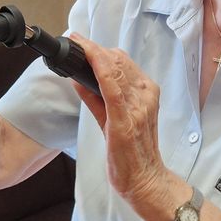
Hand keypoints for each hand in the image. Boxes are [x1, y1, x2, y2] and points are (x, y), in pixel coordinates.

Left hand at [67, 34, 168, 202]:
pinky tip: (88, 59)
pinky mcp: (125, 121)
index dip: (100, 49)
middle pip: (118, 61)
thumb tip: (78, 78)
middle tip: (75, 40)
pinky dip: (100, 70)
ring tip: (76, 45)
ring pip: (115, 69)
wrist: (146, 180)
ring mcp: (137, 107)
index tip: (82, 40)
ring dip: (94, 54)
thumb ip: (96, 98)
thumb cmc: (132, 153)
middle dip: (94, 47)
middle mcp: (145, 96)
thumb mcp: (114, 119)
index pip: (122, 62)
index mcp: (146, 93)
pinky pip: (112, 89)